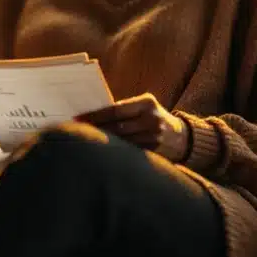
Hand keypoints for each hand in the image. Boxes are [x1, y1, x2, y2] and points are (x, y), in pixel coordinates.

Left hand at [74, 93, 188, 161]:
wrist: (182, 138)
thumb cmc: (153, 118)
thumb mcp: (143, 108)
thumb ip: (123, 110)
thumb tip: (92, 115)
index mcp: (146, 103)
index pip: (114, 110)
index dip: (94, 116)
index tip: (77, 118)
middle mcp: (151, 120)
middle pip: (115, 127)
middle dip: (94, 130)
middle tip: (75, 131)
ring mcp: (153, 137)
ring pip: (120, 142)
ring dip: (100, 143)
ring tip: (84, 142)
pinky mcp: (153, 152)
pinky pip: (127, 152)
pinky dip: (113, 152)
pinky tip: (100, 153)